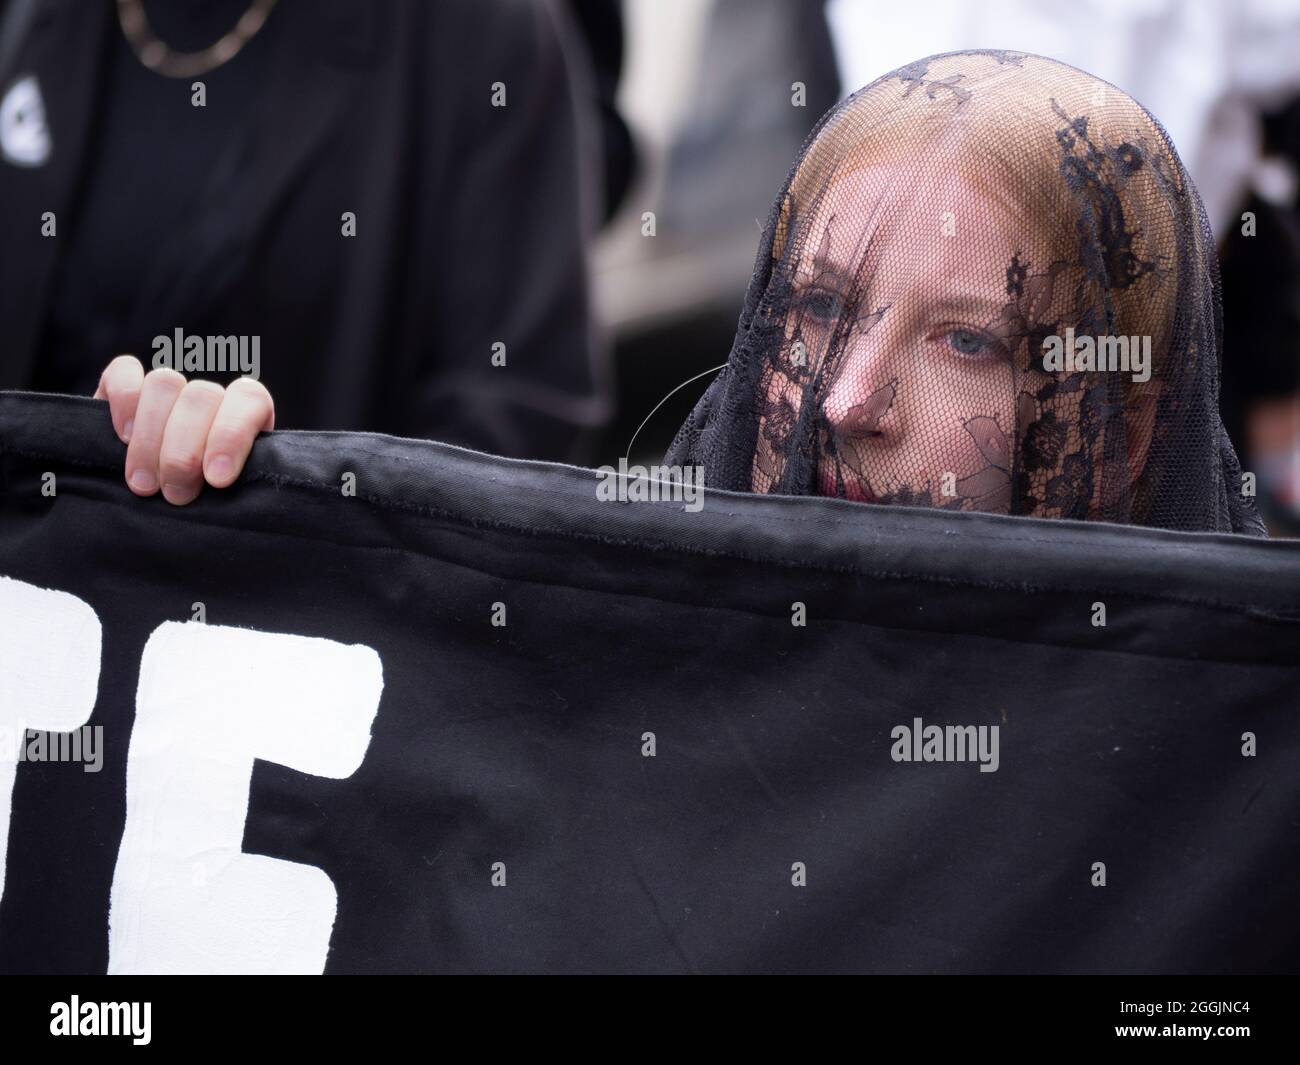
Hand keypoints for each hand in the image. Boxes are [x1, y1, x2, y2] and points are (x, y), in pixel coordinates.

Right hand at [94, 355, 274, 505]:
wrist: (154, 518)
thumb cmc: (202, 510)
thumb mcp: (225, 503)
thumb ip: (233, 489)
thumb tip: (224, 487)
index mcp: (245, 416)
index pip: (249, 399)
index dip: (232, 435)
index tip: (217, 479)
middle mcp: (208, 397)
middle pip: (201, 397)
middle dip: (184, 452)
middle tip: (176, 495)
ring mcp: (166, 389)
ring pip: (164, 383)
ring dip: (151, 436)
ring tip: (145, 484)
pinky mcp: (122, 384)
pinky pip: (124, 371)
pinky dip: (123, 400)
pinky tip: (122, 438)